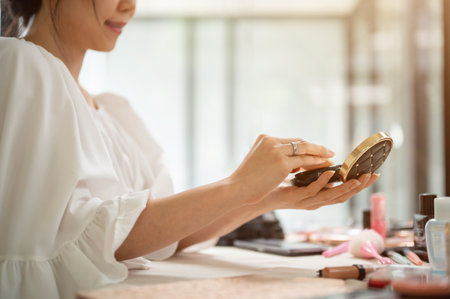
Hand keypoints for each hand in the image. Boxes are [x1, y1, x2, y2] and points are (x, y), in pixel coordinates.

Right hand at [228, 134, 334, 203]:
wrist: (238, 188)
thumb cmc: (247, 180)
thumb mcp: (258, 161)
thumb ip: (273, 157)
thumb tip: (293, 164)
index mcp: (264, 138)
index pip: (290, 141)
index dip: (304, 146)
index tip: (315, 150)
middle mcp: (271, 141)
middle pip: (299, 142)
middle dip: (316, 148)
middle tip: (329, 152)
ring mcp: (277, 151)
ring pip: (304, 149)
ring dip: (319, 154)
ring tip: (331, 159)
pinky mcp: (282, 162)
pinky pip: (305, 161)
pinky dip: (316, 162)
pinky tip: (325, 166)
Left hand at [262, 172, 378, 210]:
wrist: (258, 194)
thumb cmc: (277, 184)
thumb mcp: (299, 176)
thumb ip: (312, 171)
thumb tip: (324, 159)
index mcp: (318, 195)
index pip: (343, 191)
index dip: (359, 184)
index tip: (374, 173)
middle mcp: (315, 200)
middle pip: (343, 196)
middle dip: (360, 187)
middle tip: (374, 176)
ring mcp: (306, 200)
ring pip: (331, 196)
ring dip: (346, 187)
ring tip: (359, 178)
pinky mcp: (296, 198)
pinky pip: (312, 190)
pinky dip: (323, 182)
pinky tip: (330, 173)